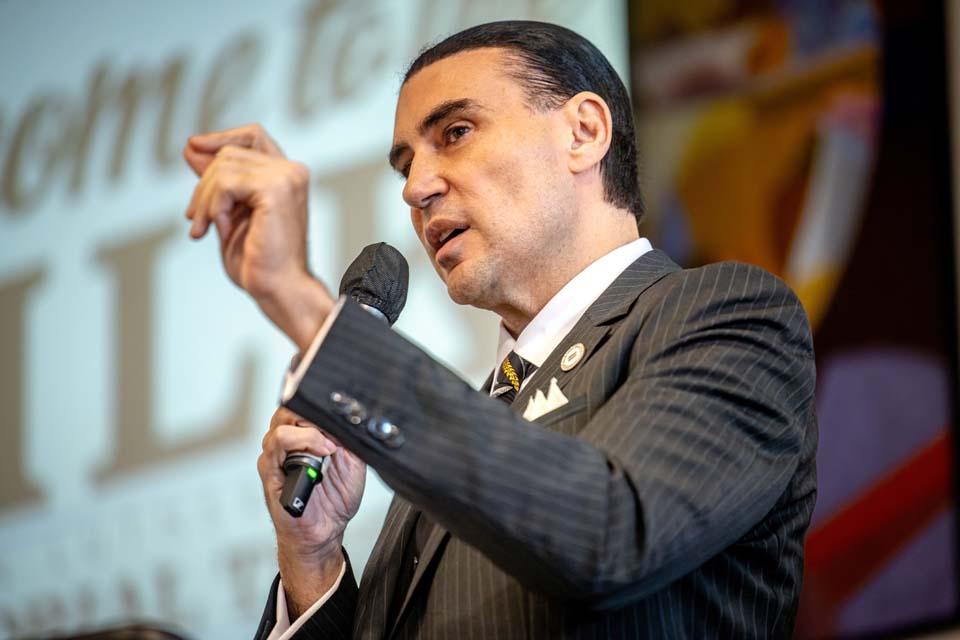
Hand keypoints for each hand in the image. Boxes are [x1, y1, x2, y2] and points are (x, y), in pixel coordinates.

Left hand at [183, 124, 332, 350]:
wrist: (279, 288)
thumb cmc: (260, 261)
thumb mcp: (229, 213)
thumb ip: (217, 181)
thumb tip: (191, 148)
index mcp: (287, 176)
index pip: (252, 136)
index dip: (221, 137)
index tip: (192, 146)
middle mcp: (292, 171)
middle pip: (229, 153)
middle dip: (203, 185)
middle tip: (194, 219)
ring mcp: (287, 178)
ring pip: (224, 166)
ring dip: (205, 200)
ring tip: (203, 228)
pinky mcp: (276, 189)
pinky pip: (227, 183)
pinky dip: (213, 206)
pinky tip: (217, 228)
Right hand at [258, 406, 366, 615]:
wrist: (325, 531)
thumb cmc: (334, 499)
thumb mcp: (353, 461)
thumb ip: (348, 437)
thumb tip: (346, 417)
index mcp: (302, 435)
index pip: (302, 405)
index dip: (319, 404)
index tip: (338, 411)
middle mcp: (285, 442)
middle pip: (289, 408)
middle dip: (312, 413)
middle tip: (333, 429)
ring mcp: (274, 455)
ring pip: (281, 424)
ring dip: (310, 431)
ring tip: (329, 446)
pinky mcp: (269, 471)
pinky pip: (275, 445)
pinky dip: (300, 442)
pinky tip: (321, 453)